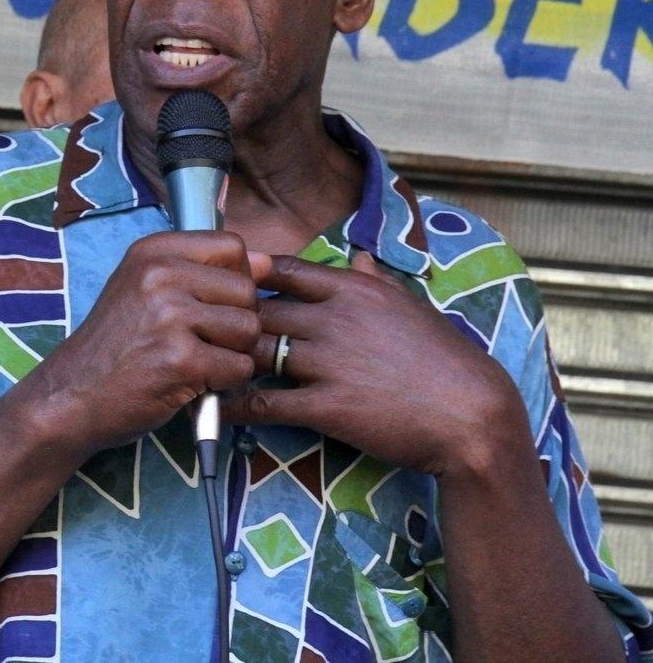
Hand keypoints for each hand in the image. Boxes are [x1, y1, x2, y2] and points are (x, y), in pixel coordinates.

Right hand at [27, 231, 262, 456]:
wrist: (71, 395)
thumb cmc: (114, 346)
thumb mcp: (145, 291)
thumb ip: (202, 272)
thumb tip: (267, 263)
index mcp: (152, 252)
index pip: (232, 246)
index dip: (235, 278)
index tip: (208, 303)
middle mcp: (160, 275)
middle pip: (247, 291)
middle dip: (234, 323)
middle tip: (197, 341)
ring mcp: (170, 317)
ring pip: (249, 330)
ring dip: (231, 354)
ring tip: (193, 361)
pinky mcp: (182, 360)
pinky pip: (240, 368)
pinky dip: (223, 383)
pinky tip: (190, 382)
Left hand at [224, 252, 528, 478]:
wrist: (473, 416)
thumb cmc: (444, 360)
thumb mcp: (409, 307)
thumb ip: (374, 280)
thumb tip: (359, 253)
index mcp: (353, 289)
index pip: (281, 269)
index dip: (247, 275)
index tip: (225, 284)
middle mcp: (335, 318)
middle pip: (257, 307)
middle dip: (225, 318)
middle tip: (198, 328)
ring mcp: (329, 361)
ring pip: (254, 350)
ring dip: (222, 358)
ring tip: (196, 364)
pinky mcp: (327, 405)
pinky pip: (265, 401)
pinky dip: (236, 404)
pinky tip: (216, 407)